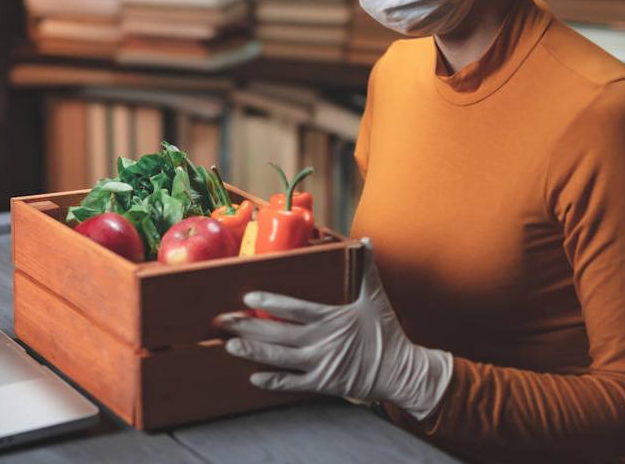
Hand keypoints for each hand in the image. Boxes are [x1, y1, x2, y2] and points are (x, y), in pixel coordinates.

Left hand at [217, 238, 452, 419]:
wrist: (402, 371)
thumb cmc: (386, 332)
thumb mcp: (376, 297)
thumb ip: (366, 269)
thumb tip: (365, 240)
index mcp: (331, 319)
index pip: (294, 309)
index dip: (270, 304)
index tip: (247, 298)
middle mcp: (321, 342)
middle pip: (278, 334)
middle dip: (248, 327)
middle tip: (222, 321)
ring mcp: (320, 364)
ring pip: (280, 358)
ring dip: (253, 353)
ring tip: (229, 346)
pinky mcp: (323, 383)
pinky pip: (294, 384)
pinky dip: (274, 381)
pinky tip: (254, 378)